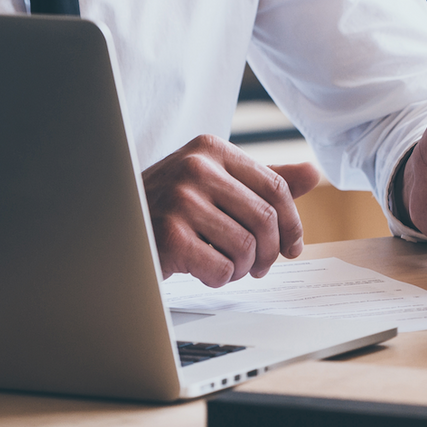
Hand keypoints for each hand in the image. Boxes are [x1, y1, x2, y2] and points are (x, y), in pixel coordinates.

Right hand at [142, 135, 319, 286]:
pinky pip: (221, 267)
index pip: (275, 187)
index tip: (293, 248)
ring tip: (230, 267)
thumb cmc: (169, 206)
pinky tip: (206, 272)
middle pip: (265, 217)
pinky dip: (220, 278)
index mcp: (212, 149)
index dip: (292, 223)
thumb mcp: (214, 183)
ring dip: (243, 268)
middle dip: (270, 251)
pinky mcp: (168, 234)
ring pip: (246, 246)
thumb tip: (313, 172)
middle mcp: (196, 167)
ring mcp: (179, 199)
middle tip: (261, 267)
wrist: (114, 227)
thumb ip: (262, 180)